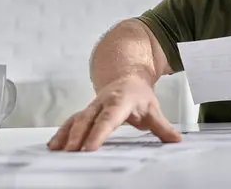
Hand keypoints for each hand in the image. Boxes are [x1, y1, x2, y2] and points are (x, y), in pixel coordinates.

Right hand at [47, 75, 181, 151]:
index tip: (89, 148)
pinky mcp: (85, 111)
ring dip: (66, 135)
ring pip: (76, 119)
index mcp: (120, 102)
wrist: (128, 77)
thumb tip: (177, 140)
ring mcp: (92, 106)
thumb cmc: (140, 96)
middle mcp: (102, 103)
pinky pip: (71, 121)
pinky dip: (61, 133)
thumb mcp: (153, 110)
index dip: (99, 133)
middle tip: (71, 154)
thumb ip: (162, 127)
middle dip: (78, 136)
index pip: (108, 119)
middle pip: (88, 119)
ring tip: (58, 152)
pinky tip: (53, 146)